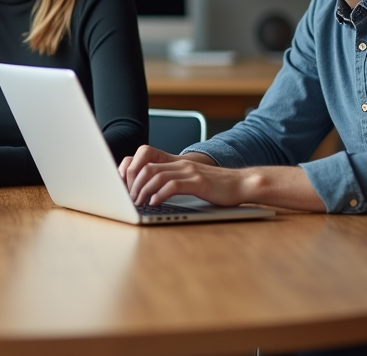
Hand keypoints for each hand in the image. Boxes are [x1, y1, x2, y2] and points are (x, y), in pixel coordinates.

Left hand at [122, 149, 250, 206]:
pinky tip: (155, 203)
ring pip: (156, 176)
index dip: (131, 174)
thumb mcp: (192, 180)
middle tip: (129, 200)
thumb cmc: (217, 186)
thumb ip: (174, 181)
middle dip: (133, 184)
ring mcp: (189, 172)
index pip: (145, 162)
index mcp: (177, 162)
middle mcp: (181, 164)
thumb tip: (152, 193)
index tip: (124, 189)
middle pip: (146, 168)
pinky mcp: (198, 182)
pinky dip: (160, 194)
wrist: (242, 183)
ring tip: (139, 203)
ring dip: (143, 191)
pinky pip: (172, 185)